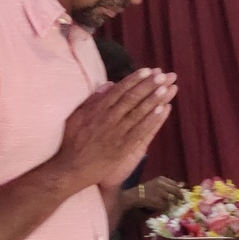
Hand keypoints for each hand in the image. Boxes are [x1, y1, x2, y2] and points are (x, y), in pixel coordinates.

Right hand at [55, 69, 176, 189]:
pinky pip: (141, 131)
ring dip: (154, 99)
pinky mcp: (123, 147)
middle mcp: (109, 118)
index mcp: (97, 109)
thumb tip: (108, 84)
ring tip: (167, 88)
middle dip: (148, 85)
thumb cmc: (71, 142)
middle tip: (162, 75)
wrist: (71, 168)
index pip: (119, 90)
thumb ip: (92, 99)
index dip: (134, 79)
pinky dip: (152, 120)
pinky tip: (163, 110)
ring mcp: (117, 133)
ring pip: (139, 112)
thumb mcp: (76, 116)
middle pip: (132, 98)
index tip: (147, 70)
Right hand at [128, 176, 184, 212]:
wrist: (136, 195)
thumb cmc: (146, 189)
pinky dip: (167, 207)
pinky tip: (164, 206)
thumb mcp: (156, 183)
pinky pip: (166, 205)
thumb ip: (167, 185)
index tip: (182, 193)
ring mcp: (160, 193)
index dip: (180, 189)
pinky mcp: (158, 201)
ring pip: (173, 198)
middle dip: (180, 196)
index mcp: (161, 179)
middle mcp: (162, 185)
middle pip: (176, 190)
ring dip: (175, 202)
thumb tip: (181, 186)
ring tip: (174, 204)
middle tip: (182, 200)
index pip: (175, 184)